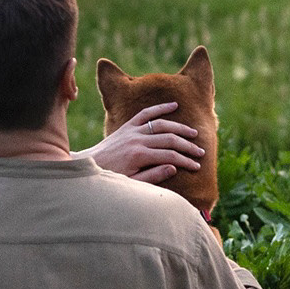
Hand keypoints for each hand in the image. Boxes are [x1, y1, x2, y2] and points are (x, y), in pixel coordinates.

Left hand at [82, 101, 203, 182]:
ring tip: (194, 134)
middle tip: (201, 152)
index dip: (186, 161)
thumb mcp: (131, 183)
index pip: (170, 156)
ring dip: (180, 128)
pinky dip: (160, 108)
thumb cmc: (110, 178)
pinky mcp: (127, 126)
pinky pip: (146, 113)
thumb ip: (153, 176)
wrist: (88, 166)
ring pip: (162, 124)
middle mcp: (137, 140)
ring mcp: (132, 130)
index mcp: (139, 156)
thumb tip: (174, 168)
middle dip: (188, 146)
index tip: (197, 167)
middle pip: (170, 139)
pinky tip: (174, 105)